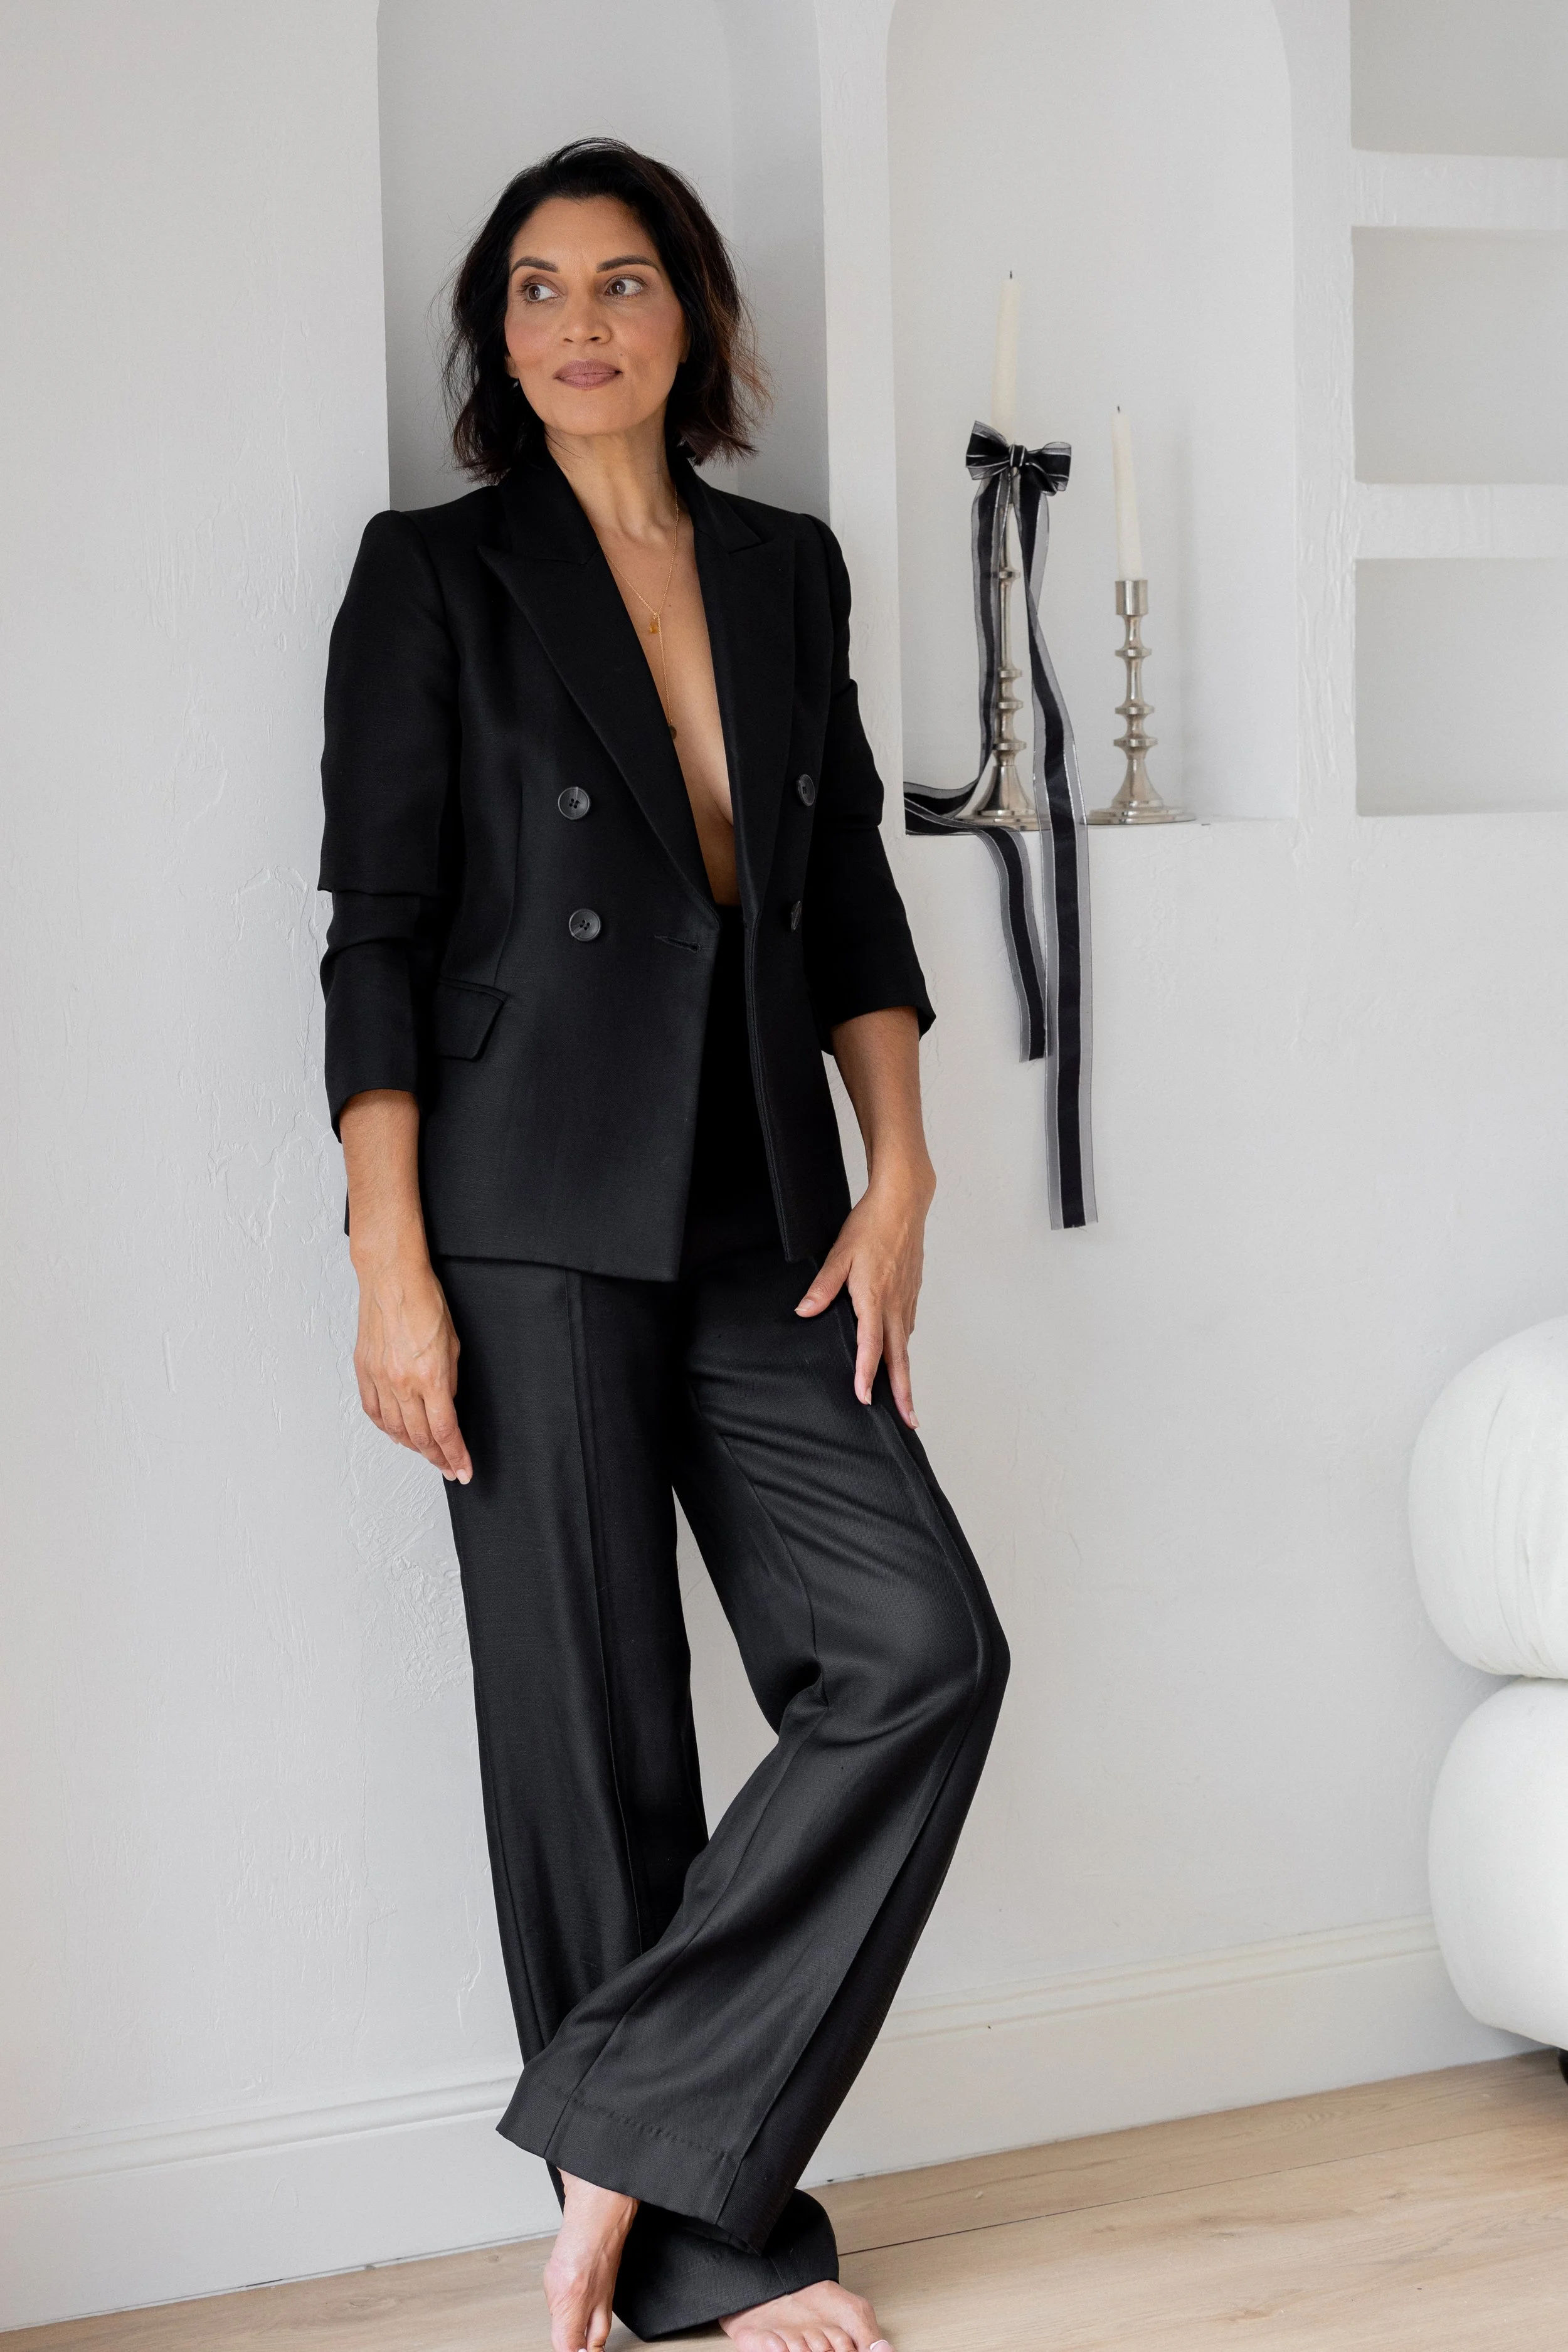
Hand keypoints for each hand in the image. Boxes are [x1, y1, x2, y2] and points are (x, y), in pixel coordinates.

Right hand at [352, 1243, 472, 1482]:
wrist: (392, 1279)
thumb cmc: (426, 1302)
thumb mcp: (453, 1344)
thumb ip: (450, 1381)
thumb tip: (447, 1406)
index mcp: (430, 1377)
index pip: (445, 1431)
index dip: (455, 1456)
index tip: (463, 1470)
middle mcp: (402, 1384)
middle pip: (421, 1437)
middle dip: (438, 1458)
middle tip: (448, 1468)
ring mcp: (380, 1379)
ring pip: (395, 1429)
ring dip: (413, 1447)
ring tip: (427, 1454)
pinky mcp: (364, 1371)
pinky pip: (374, 1412)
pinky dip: (386, 1428)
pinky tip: (397, 1434)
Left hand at [794, 1167, 933, 1427]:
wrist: (903, 1203)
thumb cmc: (870, 1226)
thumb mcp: (839, 1255)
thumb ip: (822, 1287)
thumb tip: (805, 1311)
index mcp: (874, 1297)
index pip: (871, 1346)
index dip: (868, 1375)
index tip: (865, 1398)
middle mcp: (894, 1304)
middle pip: (900, 1357)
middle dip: (905, 1391)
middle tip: (910, 1419)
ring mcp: (906, 1299)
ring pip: (906, 1344)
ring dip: (906, 1373)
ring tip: (906, 1399)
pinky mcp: (912, 1292)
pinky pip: (907, 1327)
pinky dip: (904, 1347)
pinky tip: (899, 1354)